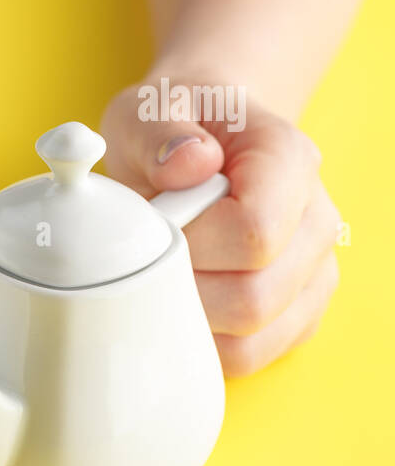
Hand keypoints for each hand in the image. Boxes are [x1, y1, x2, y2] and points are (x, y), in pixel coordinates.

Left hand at [100, 78, 339, 376]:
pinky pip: (251, 355)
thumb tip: (188, 164)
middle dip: (185, 286)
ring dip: (192, 316)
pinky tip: (181, 300)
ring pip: (254, 336)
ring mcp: (313, 271)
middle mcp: (316, 219)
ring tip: (165, 272)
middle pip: (254, 296)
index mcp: (287, 160)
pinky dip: (205, 339)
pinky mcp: (297, 312)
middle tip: (150, 255)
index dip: (192, 243)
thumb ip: (160, 133)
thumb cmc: (175, 124)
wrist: (201, 133)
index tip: (157, 224)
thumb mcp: (151, 110)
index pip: (256, 231)